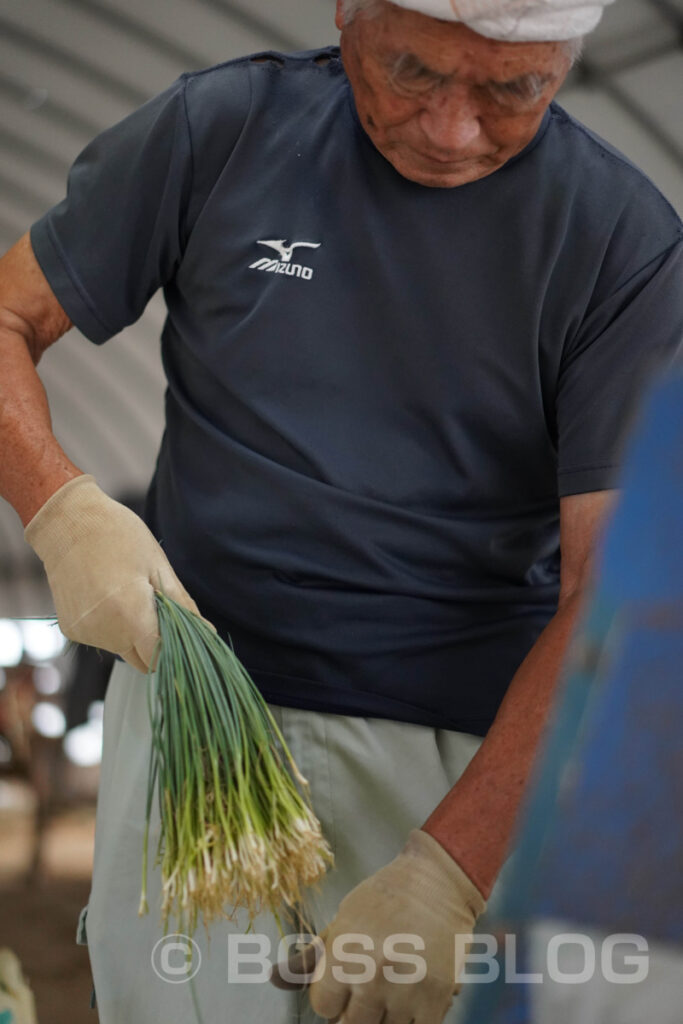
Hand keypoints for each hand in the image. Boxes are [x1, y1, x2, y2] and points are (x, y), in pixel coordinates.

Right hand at [25, 474, 201, 671]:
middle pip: (142, 660)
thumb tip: (207, 632)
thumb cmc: (118, 536)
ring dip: (133, 633)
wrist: (68, 523)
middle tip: (156, 608)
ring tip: (128, 594)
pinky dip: (112, 627)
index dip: (175, 649)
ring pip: (123, 650)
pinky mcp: (72, 629)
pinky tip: (108, 597)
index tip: (183, 634)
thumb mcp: (158, 566)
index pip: (160, 657)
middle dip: (155, 643)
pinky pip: (103, 640)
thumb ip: (182, 606)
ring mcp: (86, 632)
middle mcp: (105, 631)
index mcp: (130, 615)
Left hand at [271, 829, 485, 1023]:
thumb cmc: (384, 898)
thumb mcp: (341, 920)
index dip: (333, 996)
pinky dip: (412, 1020)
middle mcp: (372, 975)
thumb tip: (272, 979)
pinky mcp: (437, 998)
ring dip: (385, 1015)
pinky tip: (410, 999)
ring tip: (393, 985)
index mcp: (344, 954)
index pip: (324, 1008)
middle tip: (370, 984)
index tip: (346, 980)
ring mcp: (406, 989)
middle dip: (356, 1009)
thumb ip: (308, 958)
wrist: (436, 882)